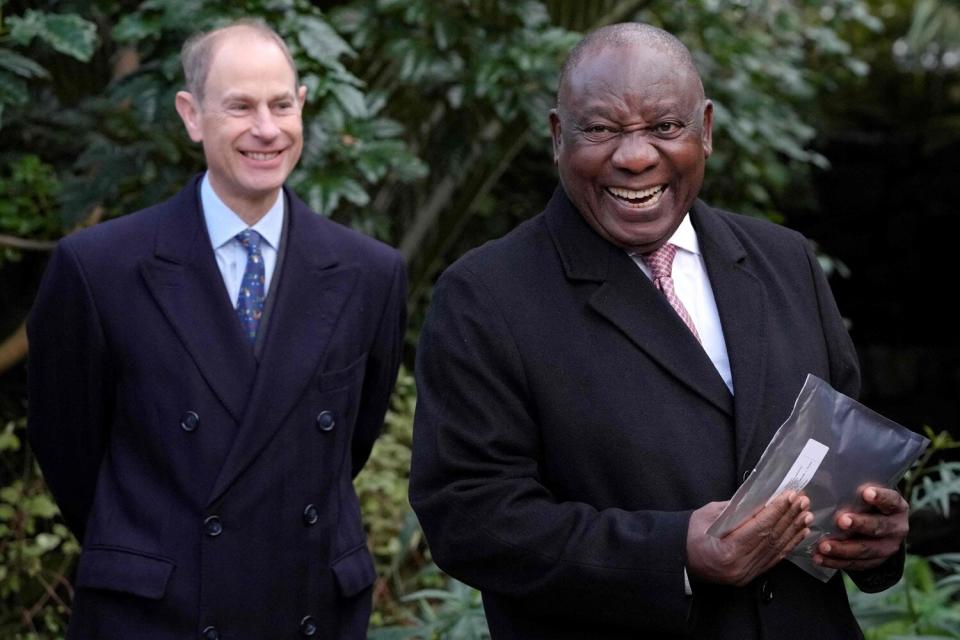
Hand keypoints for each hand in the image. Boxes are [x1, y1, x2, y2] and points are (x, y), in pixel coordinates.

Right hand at [686, 491, 811, 585]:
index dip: (777, 511)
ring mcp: (746, 574)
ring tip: (806, 515)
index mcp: (727, 551)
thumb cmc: (690, 535)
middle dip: (789, 517)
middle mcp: (740, 566)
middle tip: (803, 501)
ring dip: (793, 531)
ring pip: (776, 550)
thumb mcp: (707, 515)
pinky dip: (788, 545)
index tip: (790, 496)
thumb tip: (761, 498)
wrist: (681, 559)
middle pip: (771, 539)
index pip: (759, 528)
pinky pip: (773, 559)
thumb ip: (735, 509)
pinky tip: (799, 533)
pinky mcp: (750, 576)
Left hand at [813, 485, 907, 570]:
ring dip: (842, 549)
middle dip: (860, 524)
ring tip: (823, 546)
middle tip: (841, 520)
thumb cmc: (866, 503)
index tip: (866, 493)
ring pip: (866, 549)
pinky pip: (856, 564)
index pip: (891, 500)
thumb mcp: (867, 494)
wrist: (879, 528)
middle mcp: (896, 528)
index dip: (880, 497)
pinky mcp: (875, 562)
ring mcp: (887, 547)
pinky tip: (819, 558)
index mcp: (897, 507)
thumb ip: (853, 488)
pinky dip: (835, 562)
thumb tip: (824, 475)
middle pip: (879, 527)